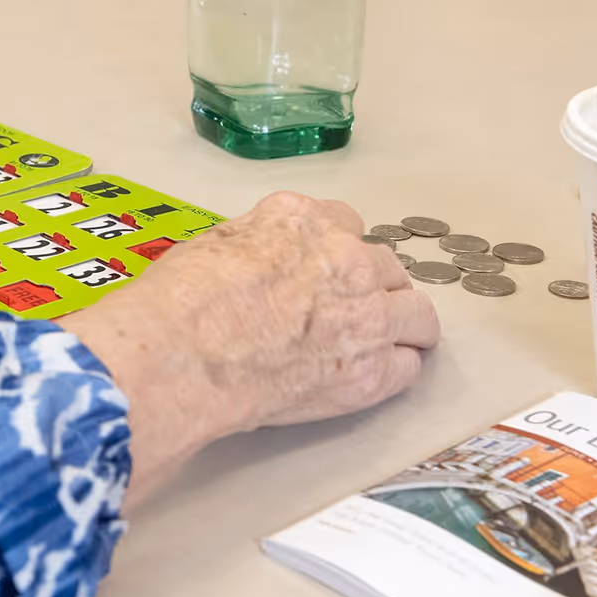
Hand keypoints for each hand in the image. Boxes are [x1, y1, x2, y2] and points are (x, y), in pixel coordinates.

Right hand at [62, 192, 439, 504]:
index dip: (336, 251)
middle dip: (372, 286)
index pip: (345, 223)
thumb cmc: (179, 302)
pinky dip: (393, 371)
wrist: (181, 355)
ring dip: (401, 325)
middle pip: (387, 265)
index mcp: (302, 219)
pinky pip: (407, 368)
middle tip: (352, 310)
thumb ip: (257, 245)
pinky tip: (373, 377)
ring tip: (385, 344)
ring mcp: (366, 315)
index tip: (327, 270)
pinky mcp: (369, 371)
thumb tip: (263, 264)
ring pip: (416, 313)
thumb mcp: (214, 243)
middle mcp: (346, 258)